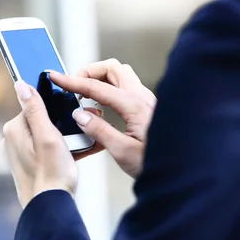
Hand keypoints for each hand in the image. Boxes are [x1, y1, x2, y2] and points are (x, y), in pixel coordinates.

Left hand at [2, 81, 77, 207]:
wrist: (50, 207)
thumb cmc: (51, 174)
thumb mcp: (47, 135)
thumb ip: (35, 108)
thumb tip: (20, 84)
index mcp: (14, 129)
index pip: (36, 104)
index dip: (56, 108)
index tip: (72, 114)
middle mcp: (12, 139)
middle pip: (42, 119)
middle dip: (62, 123)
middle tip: (80, 130)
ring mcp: (19, 152)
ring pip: (47, 134)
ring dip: (64, 137)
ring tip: (80, 144)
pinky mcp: (28, 163)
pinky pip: (46, 148)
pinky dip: (60, 149)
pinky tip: (76, 153)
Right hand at [49, 59, 155, 178]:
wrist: (184, 171)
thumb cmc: (158, 164)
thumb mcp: (122, 152)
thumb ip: (98, 131)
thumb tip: (79, 115)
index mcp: (134, 105)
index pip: (96, 86)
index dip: (72, 82)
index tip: (55, 76)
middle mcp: (142, 97)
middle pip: (111, 68)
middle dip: (89, 72)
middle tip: (73, 87)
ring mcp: (147, 100)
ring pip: (120, 75)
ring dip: (100, 79)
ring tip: (85, 96)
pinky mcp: (147, 108)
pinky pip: (125, 87)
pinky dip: (109, 89)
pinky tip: (101, 108)